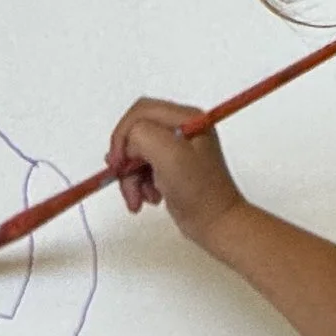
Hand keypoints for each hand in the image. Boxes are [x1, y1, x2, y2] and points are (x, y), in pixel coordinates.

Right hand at [107, 97, 246, 251]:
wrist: (217, 224)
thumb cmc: (197, 190)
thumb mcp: (169, 154)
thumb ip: (142, 135)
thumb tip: (128, 146)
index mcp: (186, 117)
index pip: (140, 111)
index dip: (123, 135)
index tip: (118, 164)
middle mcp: (182, 127)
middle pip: (136, 133)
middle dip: (126, 159)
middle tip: (124, 182)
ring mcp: (177, 148)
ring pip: (136, 153)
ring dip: (131, 178)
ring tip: (139, 199)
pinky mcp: (172, 167)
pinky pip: (143, 168)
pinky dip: (139, 185)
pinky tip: (149, 199)